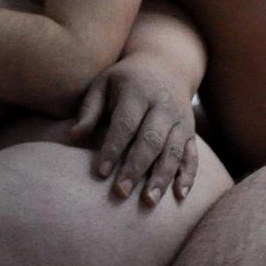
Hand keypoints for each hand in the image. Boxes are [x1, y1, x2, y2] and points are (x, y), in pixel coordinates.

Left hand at [68, 56, 198, 205]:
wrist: (165, 64)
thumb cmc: (124, 79)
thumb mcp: (103, 84)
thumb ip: (89, 110)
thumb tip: (72, 135)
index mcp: (137, 93)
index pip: (125, 124)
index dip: (113, 149)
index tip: (100, 172)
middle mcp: (163, 106)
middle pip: (151, 140)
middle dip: (136, 168)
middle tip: (121, 192)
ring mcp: (180, 120)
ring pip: (173, 152)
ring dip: (162, 178)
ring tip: (149, 201)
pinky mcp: (191, 132)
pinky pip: (192, 155)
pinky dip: (188, 175)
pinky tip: (179, 195)